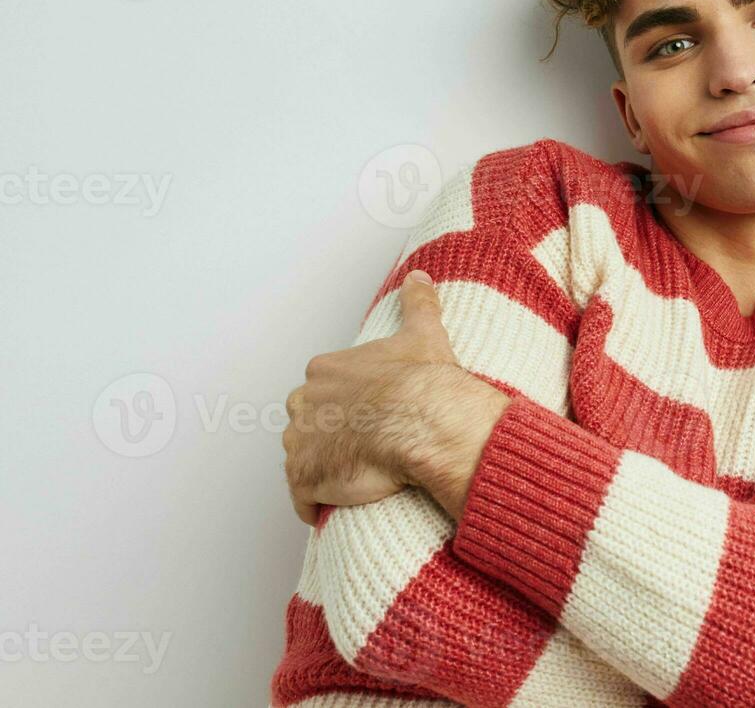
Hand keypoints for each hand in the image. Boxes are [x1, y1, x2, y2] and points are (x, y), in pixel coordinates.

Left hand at [283, 269, 500, 525]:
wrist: (423, 421)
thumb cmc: (423, 381)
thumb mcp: (423, 334)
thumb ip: (417, 303)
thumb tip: (419, 277)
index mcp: (326, 370)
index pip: (323, 388)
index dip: (346, 404)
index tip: (368, 414)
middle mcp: (304, 403)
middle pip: (306, 422)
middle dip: (326, 434)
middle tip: (361, 447)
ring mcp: (301, 442)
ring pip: (302, 458)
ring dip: (320, 469)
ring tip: (353, 478)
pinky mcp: (305, 478)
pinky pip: (301, 498)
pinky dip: (312, 504)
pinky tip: (333, 506)